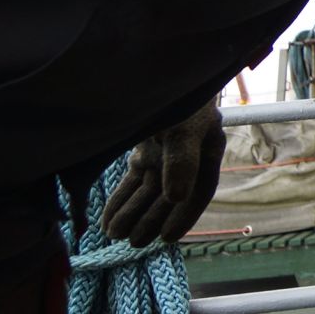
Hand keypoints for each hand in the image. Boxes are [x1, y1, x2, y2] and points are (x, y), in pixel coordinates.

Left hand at [101, 101, 226, 246]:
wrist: (156, 71)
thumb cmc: (178, 98)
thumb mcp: (183, 127)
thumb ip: (182, 161)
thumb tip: (177, 197)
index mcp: (207, 150)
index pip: (200, 190)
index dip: (184, 216)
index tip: (166, 238)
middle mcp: (188, 157)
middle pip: (169, 196)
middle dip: (150, 219)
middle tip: (131, 242)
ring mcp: (164, 155)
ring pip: (148, 191)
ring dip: (132, 213)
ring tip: (113, 234)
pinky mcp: (144, 152)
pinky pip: (133, 181)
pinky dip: (121, 199)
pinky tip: (107, 218)